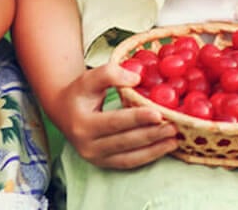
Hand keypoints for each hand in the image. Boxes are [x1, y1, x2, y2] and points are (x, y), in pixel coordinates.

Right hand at [55, 62, 177, 169]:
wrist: (63, 111)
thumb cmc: (79, 92)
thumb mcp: (89, 78)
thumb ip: (110, 73)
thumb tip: (136, 78)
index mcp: (82, 124)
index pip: (114, 122)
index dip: (137, 118)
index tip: (158, 113)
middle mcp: (87, 146)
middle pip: (125, 141)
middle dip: (151, 135)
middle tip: (173, 126)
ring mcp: (95, 158)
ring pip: (129, 157)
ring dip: (154, 149)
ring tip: (175, 139)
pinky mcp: (104, 163)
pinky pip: (129, 163)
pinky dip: (148, 156)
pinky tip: (164, 147)